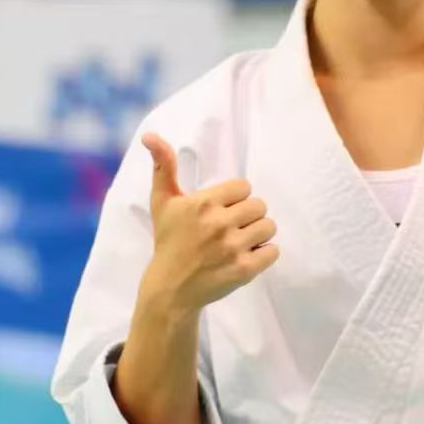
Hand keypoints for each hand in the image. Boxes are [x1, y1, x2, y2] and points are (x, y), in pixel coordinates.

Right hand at [140, 133, 279, 311]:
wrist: (170, 288)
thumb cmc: (168, 241)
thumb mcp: (162, 202)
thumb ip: (163, 166)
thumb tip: (150, 135)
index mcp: (203, 203)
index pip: (244, 187)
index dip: (236, 199)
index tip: (222, 210)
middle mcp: (218, 224)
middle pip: (259, 205)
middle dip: (248, 215)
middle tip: (231, 228)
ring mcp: (232, 248)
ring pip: (269, 226)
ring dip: (259, 234)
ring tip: (240, 241)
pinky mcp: (244, 270)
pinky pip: (273, 251)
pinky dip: (264, 254)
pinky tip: (246, 256)